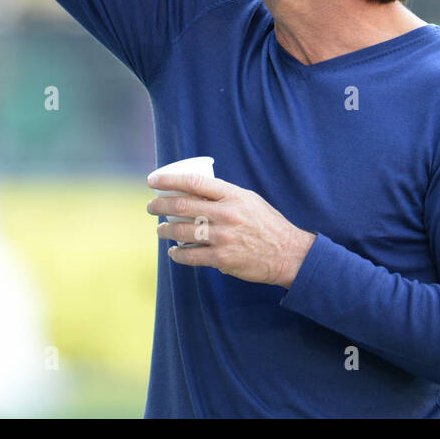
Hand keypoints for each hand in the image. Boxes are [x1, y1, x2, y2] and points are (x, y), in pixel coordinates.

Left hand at [147, 172, 315, 287]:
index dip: (168, 179)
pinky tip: (174, 251)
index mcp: (232, 195)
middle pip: (181, 205)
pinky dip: (177, 254)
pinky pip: (190, 256)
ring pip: (181, 231)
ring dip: (164, 230)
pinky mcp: (222, 259)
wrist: (288, 253)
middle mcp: (225, 214)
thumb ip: (225, 195)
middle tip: (151, 207)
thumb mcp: (249, 200)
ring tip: (160, 230)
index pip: (193, 182)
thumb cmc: (267, 224)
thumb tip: (196, 192)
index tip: (153, 180)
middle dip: (159, 205)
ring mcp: (222, 237)